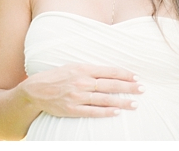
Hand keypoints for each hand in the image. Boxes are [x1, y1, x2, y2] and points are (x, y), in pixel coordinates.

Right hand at [21, 64, 143, 117]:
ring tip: (134, 104)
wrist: (35, 90)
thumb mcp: (74, 66)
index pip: (110, 71)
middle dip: (129, 87)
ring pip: (104, 99)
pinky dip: (105, 112)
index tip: (137, 77)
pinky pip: (92, 112)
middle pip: (111, 85)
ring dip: (121, 102)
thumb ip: (92, 69)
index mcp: (84, 69)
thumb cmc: (57, 76)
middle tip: (142, 89)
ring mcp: (78, 96)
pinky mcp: (72, 109)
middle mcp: (82, 82)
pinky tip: (116, 112)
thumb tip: (111, 72)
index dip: (125, 74)